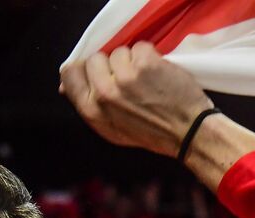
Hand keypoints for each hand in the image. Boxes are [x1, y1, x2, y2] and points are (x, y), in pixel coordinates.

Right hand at [60, 43, 210, 156]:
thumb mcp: (113, 130)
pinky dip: (151, 57)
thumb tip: (65, 87)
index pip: (70, 72)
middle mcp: (104, 94)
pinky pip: (140, 47)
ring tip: (148, 82)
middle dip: (111, 65)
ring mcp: (124, 78)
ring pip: (119, 52)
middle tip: (131, 83)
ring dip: (133, 62)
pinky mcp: (144, 65)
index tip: (100, 73)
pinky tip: (160, 76)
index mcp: (92, 111)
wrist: (189, 133)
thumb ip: (89, 106)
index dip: (85, 68)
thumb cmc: (152, 133)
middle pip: (94, 58)